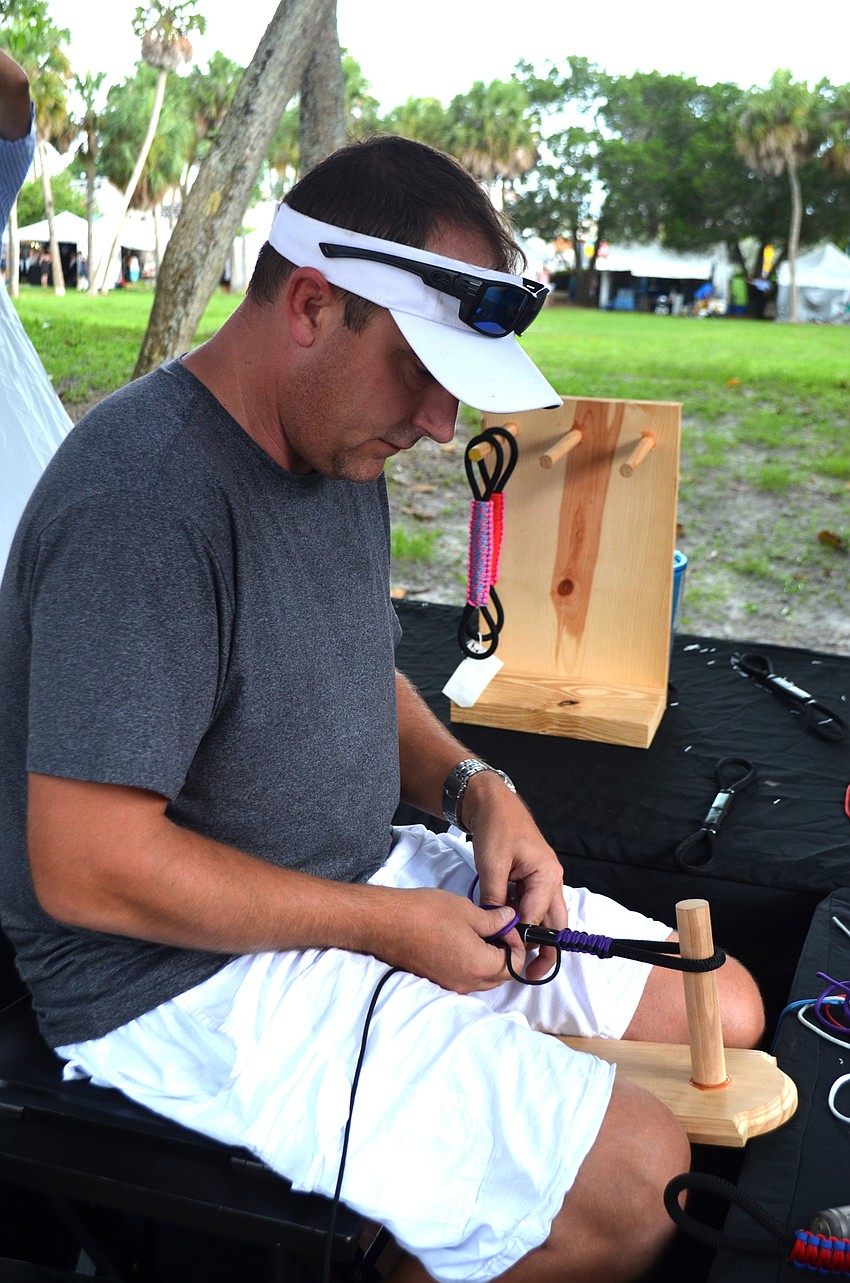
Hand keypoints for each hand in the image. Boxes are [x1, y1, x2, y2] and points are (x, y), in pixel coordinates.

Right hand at [375, 887, 524, 993]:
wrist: (386, 923)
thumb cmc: (425, 913)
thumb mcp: (466, 910)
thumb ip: (493, 920)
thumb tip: (509, 919)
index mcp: (479, 965)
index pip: (515, 965)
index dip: (517, 943)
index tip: (506, 924)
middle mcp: (467, 983)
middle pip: (501, 976)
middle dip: (506, 954)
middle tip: (497, 928)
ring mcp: (450, 984)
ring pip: (483, 979)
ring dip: (489, 960)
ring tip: (480, 933)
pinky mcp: (437, 981)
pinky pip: (465, 978)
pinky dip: (472, 964)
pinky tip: (462, 940)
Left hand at [463, 773, 566, 982]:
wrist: (493, 804)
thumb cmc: (497, 828)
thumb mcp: (491, 864)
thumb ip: (495, 897)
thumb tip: (496, 927)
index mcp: (547, 876)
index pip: (537, 917)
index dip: (522, 937)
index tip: (507, 955)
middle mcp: (551, 881)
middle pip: (555, 924)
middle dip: (545, 950)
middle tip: (530, 974)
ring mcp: (544, 881)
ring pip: (546, 917)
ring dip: (535, 937)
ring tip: (522, 962)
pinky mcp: (532, 881)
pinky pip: (533, 907)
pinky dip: (525, 922)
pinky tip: (511, 934)